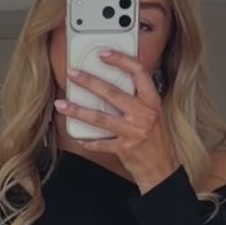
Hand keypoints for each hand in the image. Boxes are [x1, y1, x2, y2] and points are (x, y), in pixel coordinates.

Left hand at [54, 51, 179, 192]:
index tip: (104, 54)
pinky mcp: (124, 148)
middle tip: (73, 74)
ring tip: (62, 104)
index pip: (138, 72)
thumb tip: (115, 84)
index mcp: (152, 101)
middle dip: (89, 82)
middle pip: (112, 93)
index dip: (121, 60)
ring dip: (78, 110)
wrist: (163, 170)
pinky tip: (77, 136)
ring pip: (100, 117)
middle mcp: (144, 114)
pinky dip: (87, 140)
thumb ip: (139, 99)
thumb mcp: (155, 114)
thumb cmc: (157, 142)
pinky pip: (100, 143)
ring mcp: (134, 132)